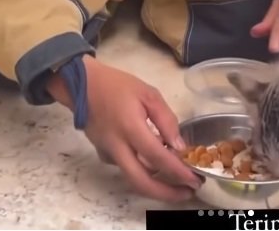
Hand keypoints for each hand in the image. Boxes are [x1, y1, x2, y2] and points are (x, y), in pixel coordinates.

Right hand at [47, 56, 201, 201]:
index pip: (158, 158)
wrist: (83, 85)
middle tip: (187, 193)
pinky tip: (155, 163)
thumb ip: (166, 119)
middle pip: (141, 182)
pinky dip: (142, 170)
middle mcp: (117, 147)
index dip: (178, 171)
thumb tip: (178, 146)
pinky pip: (125, 167)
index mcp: (131, 128)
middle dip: (166, 193)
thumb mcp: (148, 94)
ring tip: (177, 181)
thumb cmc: (118, 85)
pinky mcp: (103, 154)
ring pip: (132, 178)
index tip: (195, 179)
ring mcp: (108, 153)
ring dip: (155, 185)